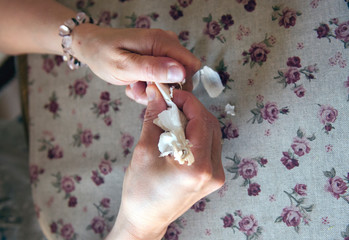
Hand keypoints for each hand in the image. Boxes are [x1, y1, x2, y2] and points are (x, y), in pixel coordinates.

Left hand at [72, 24, 200, 104]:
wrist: (91, 47)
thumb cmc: (103, 54)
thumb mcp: (124, 66)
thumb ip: (152, 69)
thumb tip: (181, 72)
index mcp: (161, 42)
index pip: (191, 65)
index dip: (180, 84)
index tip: (161, 92)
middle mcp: (166, 45)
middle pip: (182, 76)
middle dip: (164, 89)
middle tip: (141, 91)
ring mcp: (162, 53)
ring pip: (171, 81)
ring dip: (153, 90)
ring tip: (134, 87)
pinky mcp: (157, 60)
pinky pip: (162, 79)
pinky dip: (148, 87)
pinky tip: (134, 85)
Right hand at [107, 85, 224, 239]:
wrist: (146, 219)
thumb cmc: (140, 191)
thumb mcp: (144, 151)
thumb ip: (153, 118)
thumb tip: (156, 93)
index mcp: (197, 167)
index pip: (201, 121)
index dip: (188, 101)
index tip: (172, 93)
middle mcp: (213, 172)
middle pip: (211, 125)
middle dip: (191, 109)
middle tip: (171, 102)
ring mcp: (216, 176)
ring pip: (212, 134)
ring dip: (194, 120)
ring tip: (174, 116)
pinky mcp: (212, 177)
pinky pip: (210, 145)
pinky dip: (196, 133)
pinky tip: (181, 131)